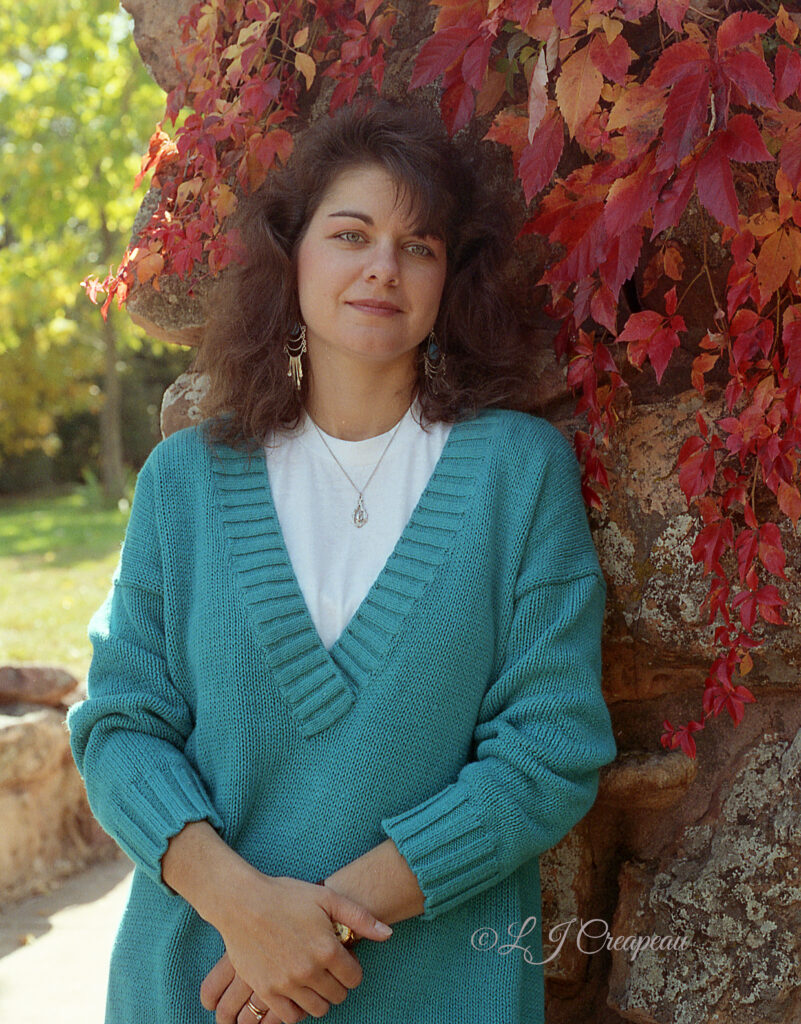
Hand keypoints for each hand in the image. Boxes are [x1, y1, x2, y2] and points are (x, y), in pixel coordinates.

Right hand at [206, 874, 391, 1023]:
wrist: (242, 902)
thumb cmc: (286, 895)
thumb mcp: (327, 897)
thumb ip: (360, 918)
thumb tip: (388, 934)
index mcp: (328, 949)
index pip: (354, 978)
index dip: (352, 968)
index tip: (342, 957)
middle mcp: (309, 971)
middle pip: (337, 995)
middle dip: (337, 983)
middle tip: (327, 967)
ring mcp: (287, 984)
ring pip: (317, 1009)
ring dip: (320, 997)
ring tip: (313, 978)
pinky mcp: (267, 991)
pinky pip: (290, 1017)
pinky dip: (297, 1009)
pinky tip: (296, 991)